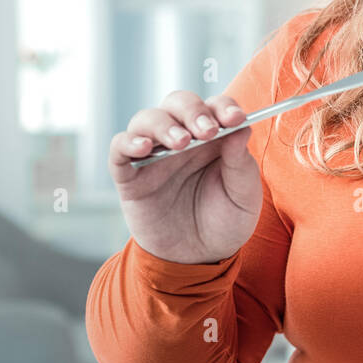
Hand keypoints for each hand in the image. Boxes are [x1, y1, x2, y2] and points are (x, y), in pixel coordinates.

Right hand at [108, 91, 261, 264]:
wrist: (198, 259)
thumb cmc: (224, 223)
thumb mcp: (243, 197)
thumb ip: (242, 165)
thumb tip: (242, 128)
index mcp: (214, 139)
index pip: (215, 106)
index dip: (224, 106)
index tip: (235, 119)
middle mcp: (183, 139)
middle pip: (179, 102)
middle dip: (193, 110)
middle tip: (208, 131)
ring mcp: (154, 155)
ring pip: (148, 118)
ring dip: (164, 124)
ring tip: (181, 143)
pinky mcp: (130, 175)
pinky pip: (119, 148)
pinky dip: (128, 141)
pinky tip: (144, 148)